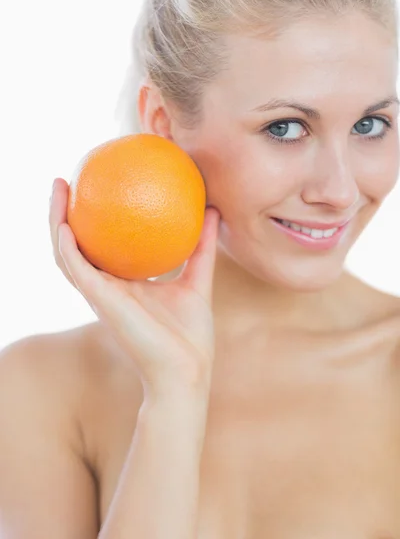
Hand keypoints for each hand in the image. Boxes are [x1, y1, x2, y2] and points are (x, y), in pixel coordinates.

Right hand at [49, 178, 220, 395]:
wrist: (186, 371)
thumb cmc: (190, 334)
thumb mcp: (198, 279)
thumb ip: (202, 247)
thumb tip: (212, 210)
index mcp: (124, 283)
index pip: (101, 246)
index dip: (93, 219)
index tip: (96, 186)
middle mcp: (106, 286)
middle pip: (75, 245)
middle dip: (64, 212)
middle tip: (66, 180)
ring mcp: (100, 294)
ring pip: (64, 254)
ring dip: (55, 221)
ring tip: (58, 187)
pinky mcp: (100, 301)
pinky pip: (76, 270)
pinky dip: (66, 246)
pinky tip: (66, 223)